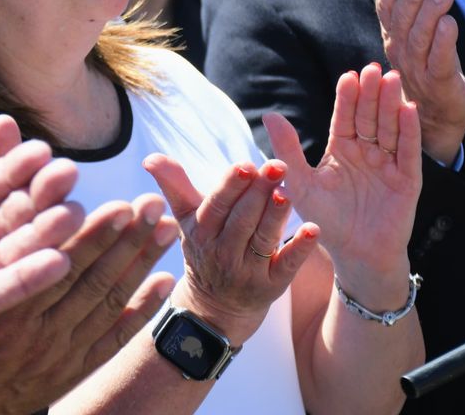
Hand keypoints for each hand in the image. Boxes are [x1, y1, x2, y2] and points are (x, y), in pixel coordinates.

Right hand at [0, 195, 178, 414]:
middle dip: (125, 238)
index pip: (57, 264)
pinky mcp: (68, 370)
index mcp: (3, 306)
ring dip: (141, 263)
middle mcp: (35, 328)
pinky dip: (141, 312)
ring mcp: (57, 351)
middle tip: (152, 204)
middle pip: (90, 277)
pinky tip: (164, 282)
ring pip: (107, 302)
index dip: (91, 234)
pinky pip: (113, 340)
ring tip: (167, 227)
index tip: (119, 205)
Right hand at [144, 154, 319, 343]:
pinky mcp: (272, 286)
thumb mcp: (186, 220)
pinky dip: (300, 248)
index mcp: (202, 233)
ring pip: (263, 240)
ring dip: (276, 216)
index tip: (245, 165)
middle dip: (259, 192)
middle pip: (242, 220)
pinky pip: (287, 266)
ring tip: (288, 192)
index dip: (231, 186)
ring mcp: (248, 272)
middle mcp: (223, 254)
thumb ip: (175, 185)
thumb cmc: (205, 249)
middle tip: (277, 166)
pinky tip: (313, 230)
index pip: (216, 206)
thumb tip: (150, 157)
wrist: (215, 307)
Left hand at [267, 64, 421, 303]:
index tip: (348, 76)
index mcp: (341, 149)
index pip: (345, 117)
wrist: (355, 257)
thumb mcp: (300, 184)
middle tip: (373, 68)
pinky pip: (408, 152)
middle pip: (370, 117)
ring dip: (392, 104)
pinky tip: (409, 109)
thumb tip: (269, 114)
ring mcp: (388, 165)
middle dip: (372, 93)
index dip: (348, 97)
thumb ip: (288, 150)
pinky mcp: (407, 180)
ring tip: (392, 79)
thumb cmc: (325, 221)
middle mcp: (366, 152)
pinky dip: (409, 131)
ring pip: (390, 128)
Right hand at [376, 0, 464, 163]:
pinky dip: (443, 42)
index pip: (386, 2)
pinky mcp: (440, 85)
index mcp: (391, 35)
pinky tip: (450, 23)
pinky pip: (438, 62)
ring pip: (419, 36)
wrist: (437, 118)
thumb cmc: (429, 65)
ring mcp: (417, 69)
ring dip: (430, 11)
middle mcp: (399, 50)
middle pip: (403, 15)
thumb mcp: (417, 31)